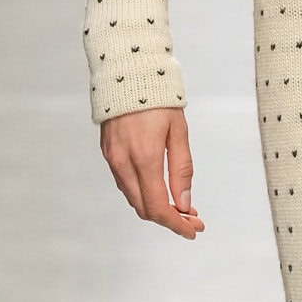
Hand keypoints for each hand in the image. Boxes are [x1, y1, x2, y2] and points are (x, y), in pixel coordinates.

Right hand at [100, 107, 202, 237]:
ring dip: (155, 207)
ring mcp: (112, 158)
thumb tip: (185, 203)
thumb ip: (182, 169)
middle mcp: (123, 162)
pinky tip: (159, 189)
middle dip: (169, 218)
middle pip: (144, 208)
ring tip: (181, 205)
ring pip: (133, 197)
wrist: (127, 71)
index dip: (177, 224)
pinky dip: (142, 193)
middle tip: (193, 218)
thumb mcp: (179, 132)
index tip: (194, 230)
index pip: (158, 207)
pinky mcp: (107, 152)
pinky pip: (124, 183)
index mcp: (144, 158)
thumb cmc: (159, 98)